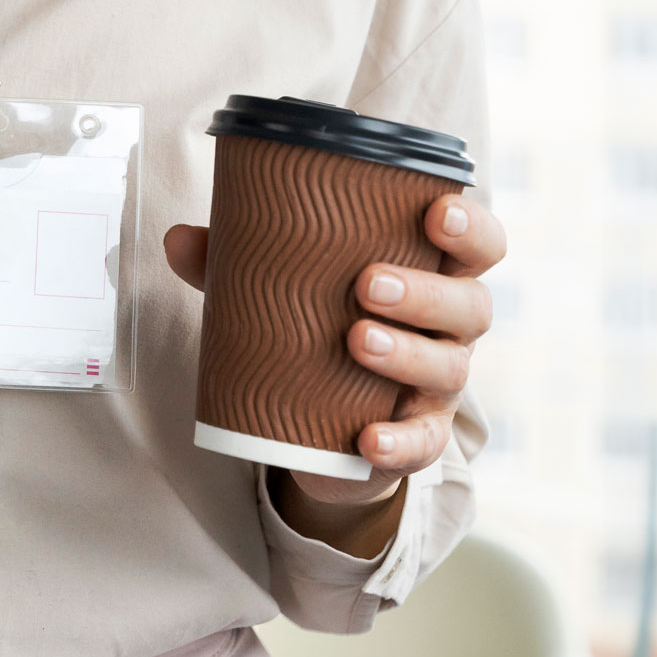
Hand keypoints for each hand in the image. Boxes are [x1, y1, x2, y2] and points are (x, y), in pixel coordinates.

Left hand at [164, 192, 504, 543]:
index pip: (479, 245)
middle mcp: (449, 326)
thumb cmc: (315, 321)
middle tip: (368, 283)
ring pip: (448, 366)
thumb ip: (232, 259)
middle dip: (425, 291)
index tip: (436, 213)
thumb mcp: (279, 285)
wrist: (321, 419)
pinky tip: (366, 437)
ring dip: (406, 353)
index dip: (469, 227)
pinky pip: (424, 444)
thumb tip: (177, 238)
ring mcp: (440, 385)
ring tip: (356, 339)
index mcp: (432, 270)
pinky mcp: (420, 438)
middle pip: (469, 304)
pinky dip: (398, 442)